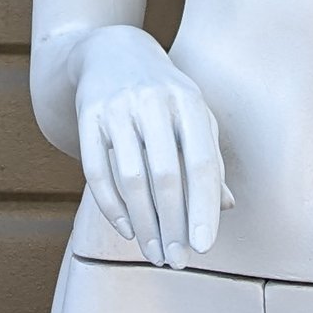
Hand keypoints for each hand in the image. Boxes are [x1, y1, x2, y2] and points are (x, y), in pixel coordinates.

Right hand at [73, 26, 228, 266]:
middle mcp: (152, 102)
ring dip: (144, 223)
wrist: (111, 52)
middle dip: (172, 225)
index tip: (204, 247)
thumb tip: (225, 207)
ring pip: (130, 178)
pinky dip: (112, 206)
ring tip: (154, 253)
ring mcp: (117, 108)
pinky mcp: (87, 116)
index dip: (203, 208)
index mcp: (189, 102)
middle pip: (165, 176)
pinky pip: (96, 171)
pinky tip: (128, 230)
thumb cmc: (164, 96)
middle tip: (177, 260)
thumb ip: (209, 159)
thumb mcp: (194, 118)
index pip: (201, 163)